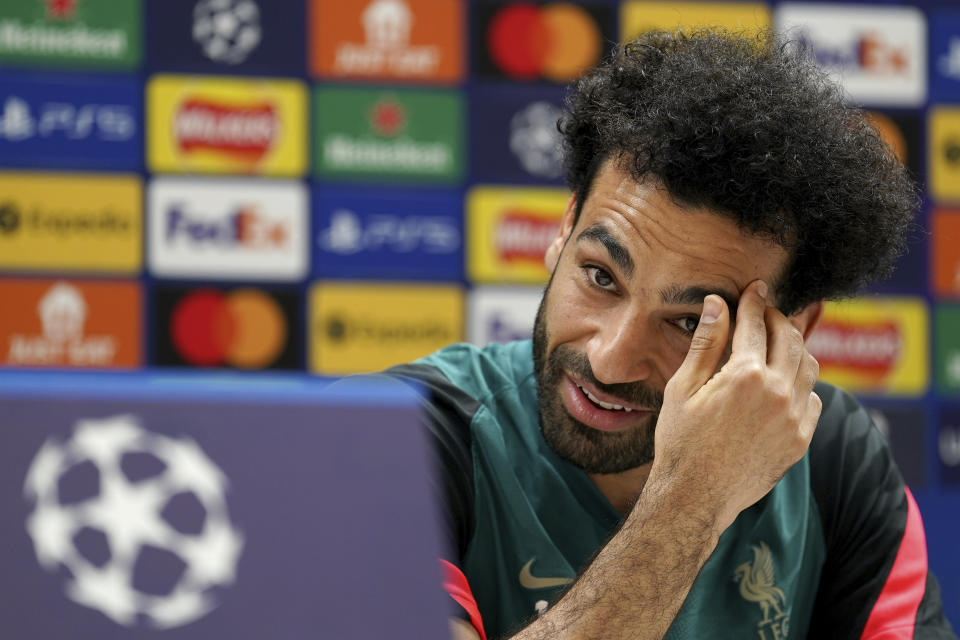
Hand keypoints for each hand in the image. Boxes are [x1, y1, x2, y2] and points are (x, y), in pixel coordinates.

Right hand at [650, 280, 821, 531]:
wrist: (696, 497)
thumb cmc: (680, 441)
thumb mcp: (683, 388)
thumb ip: (706, 344)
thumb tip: (718, 304)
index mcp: (746, 375)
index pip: (756, 324)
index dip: (754, 302)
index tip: (754, 288)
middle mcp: (778, 392)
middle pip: (791, 338)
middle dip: (778, 318)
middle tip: (765, 311)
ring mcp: (795, 418)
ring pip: (810, 366)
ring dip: (795, 347)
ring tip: (778, 342)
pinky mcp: (801, 439)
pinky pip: (813, 399)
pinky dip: (802, 383)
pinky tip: (783, 383)